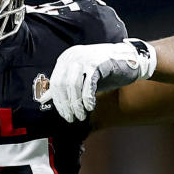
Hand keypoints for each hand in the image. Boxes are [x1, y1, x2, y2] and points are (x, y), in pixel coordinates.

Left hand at [41, 38, 155, 122]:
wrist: (129, 60)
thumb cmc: (104, 70)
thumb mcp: (80, 78)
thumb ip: (63, 86)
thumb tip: (44, 98)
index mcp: (66, 58)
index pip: (55, 82)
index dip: (58, 101)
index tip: (64, 114)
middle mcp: (73, 56)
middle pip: (62, 85)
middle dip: (66, 105)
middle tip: (72, 118)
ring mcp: (85, 58)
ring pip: (73, 86)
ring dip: (77, 104)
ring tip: (82, 115)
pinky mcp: (97, 63)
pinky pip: (88, 84)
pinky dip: (88, 98)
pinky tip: (90, 106)